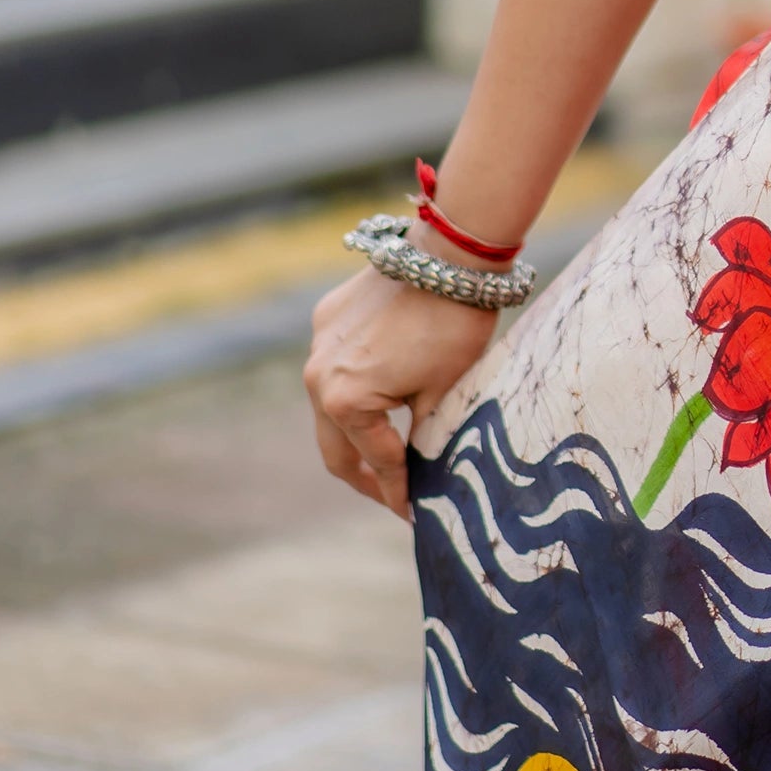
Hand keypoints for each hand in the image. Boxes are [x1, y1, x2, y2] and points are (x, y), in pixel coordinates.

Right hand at [303, 263, 497, 522]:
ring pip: (329, 408)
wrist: (449, 256)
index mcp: (344, 401)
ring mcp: (318, 344)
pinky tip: (380, 397)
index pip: (375, 463)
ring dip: (355, 434)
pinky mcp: (327, 319)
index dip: (398, 493)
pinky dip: (352, 390)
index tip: (415, 514)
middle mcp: (317, 376)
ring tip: (386, 456)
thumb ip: (423, 441)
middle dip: (366, 477)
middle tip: (394, 498)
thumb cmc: (453, 327)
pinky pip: (333, 368)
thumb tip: (423, 475)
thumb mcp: (443, 395)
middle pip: (335, 448)